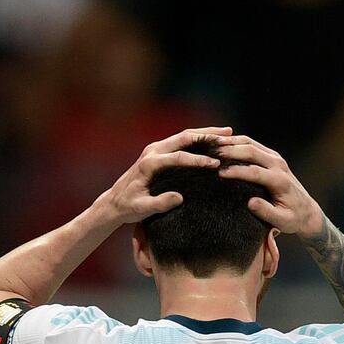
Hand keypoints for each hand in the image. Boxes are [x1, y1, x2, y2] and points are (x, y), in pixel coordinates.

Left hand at [104, 127, 231, 223]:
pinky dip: (199, 139)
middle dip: (207, 136)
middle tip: (229, 136)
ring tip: (227, 134)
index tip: (216, 164)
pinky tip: (213, 142)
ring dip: (206, 134)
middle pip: (184, 137)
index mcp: (149, 163)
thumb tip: (179, 198)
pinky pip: (181, 141)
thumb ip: (159, 204)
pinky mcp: (159, 152)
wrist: (114, 202)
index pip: (178, 157)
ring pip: (184, 136)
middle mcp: (153, 151)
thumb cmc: (128, 207)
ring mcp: (156, 149)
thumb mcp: (141, 209)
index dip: (198, 160)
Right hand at [216, 135, 323, 235]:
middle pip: (251, 151)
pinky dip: (236, 142)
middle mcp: (278, 165)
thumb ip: (267, 212)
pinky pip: (252, 144)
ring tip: (212, 146)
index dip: (236, 171)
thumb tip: (250, 203)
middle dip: (230, 151)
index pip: (255, 172)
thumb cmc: (293, 218)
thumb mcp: (283, 221)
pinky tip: (222, 145)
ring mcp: (276, 158)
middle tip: (210, 153)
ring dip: (231, 143)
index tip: (219, 173)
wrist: (307, 210)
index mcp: (280, 181)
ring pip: (251, 143)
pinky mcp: (272, 156)